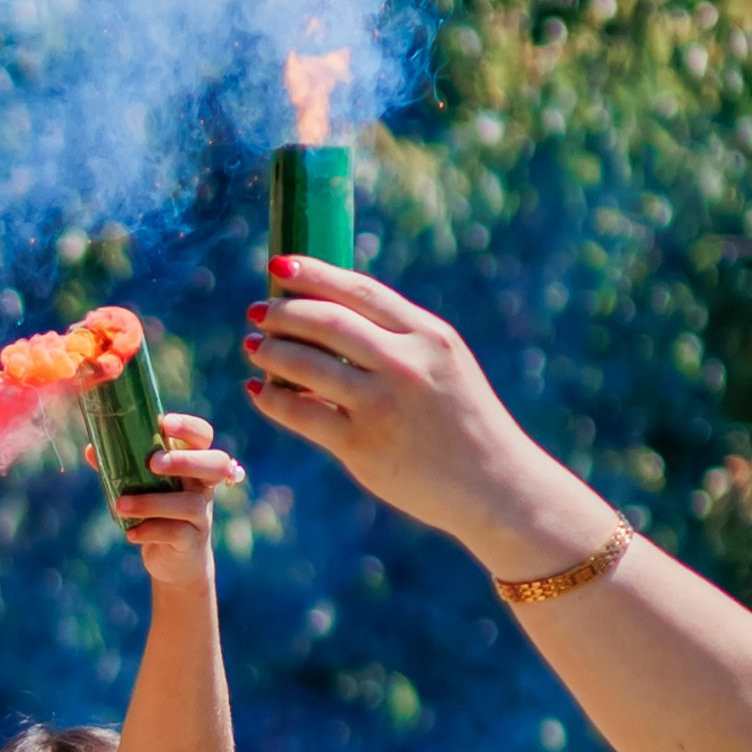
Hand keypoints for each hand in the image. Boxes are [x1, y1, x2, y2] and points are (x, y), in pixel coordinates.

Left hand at [86, 413, 244, 585]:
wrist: (176, 560)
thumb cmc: (158, 513)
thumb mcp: (144, 487)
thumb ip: (123, 468)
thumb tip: (92, 449)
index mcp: (193, 464)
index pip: (203, 437)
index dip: (189, 427)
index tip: (164, 423)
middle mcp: (204, 486)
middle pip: (215, 464)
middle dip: (185, 460)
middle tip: (153, 463)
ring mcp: (202, 514)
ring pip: (190, 503)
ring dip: (152, 502)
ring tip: (120, 505)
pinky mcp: (193, 541)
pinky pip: (176, 533)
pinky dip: (150, 531)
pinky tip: (131, 534)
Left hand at [244, 265, 568, 556]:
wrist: (496, 485)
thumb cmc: (464, 423)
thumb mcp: (445, 365)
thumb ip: (398, 341)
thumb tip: (328, 317)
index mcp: (428, 337)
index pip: (360, 292)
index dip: (314, 275)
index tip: (281, 267)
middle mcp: (405, 365)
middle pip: (326, 323)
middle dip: (283, 312)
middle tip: (258, 311)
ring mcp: (382, 406)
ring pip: (306, 365)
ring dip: (271, 351)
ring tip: (255, 347)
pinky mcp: (363, 446)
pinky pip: (301, 414)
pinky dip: (271, 399)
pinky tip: (259, 391)